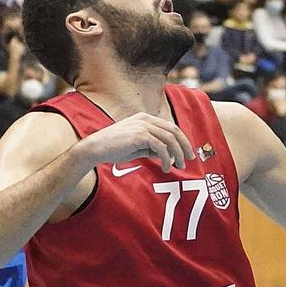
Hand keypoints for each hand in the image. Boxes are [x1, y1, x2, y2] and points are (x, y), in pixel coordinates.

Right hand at [72, 112, 194, 171]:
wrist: (95, 148)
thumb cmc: (113, 148)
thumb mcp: (136, 147)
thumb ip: (150, 148)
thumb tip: (165, 155)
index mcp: (145, 119)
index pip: (170, 127)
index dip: (181, 139)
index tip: (187, 152)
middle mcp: (146, 119)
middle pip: (174, 131)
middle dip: (184, 146)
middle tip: (190, 159)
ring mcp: (143, 126)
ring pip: (170, 139)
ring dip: (177, 154)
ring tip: (179, 166)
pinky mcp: (140, 135)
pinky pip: (161, 147)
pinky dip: (166, 158)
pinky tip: (165, 167)